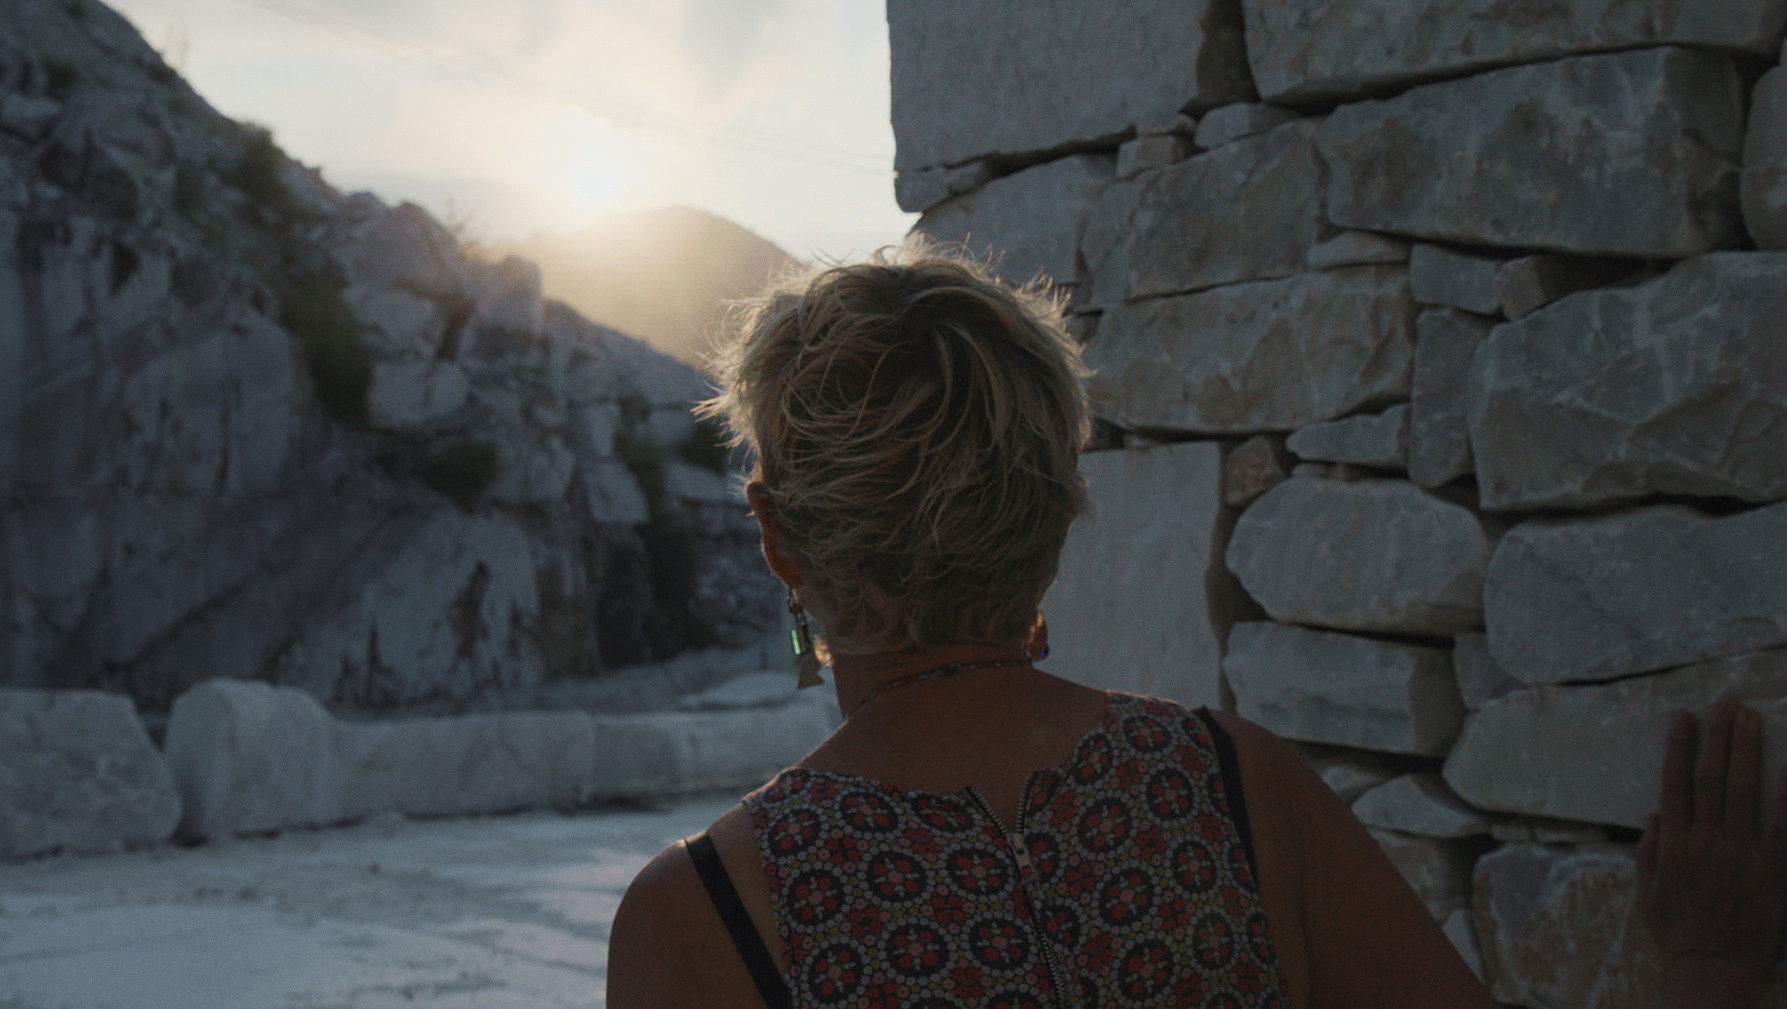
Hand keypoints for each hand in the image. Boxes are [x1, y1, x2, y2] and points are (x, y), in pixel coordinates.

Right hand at [1636, 698, 1786, 1008]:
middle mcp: (1706, 841)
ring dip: (1748, 750)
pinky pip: (1783, 825)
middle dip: (1719, 735)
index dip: (1680, 745)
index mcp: (1673, 844)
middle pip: (1712, 776)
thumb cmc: (1677, 934)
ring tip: (1752, 719)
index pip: (1676, 781)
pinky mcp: (1772, 870)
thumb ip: (1648, 853)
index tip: (1685, 715)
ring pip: (1744, 790)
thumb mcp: (1646, 893)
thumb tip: (1653, 817)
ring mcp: (1741, 854)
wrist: (1712, 969)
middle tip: (1728, 702)